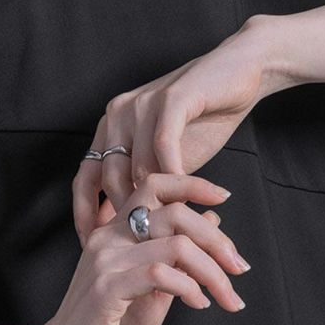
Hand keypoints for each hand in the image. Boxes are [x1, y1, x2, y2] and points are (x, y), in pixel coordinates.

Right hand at [32, 173, 250, 324]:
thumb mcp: (153, 290)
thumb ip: (177, 257)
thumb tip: (214, 220)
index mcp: (116, 232)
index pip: (154, 185)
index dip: (193, 184)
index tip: (224, 196)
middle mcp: (108, 238)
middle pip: (176, 213)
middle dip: (218, 242)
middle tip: (239, 269)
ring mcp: (105, 261)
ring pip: (176, 244)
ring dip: (212, 272)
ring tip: (225, 298)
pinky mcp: (105, 288)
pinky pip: (159, 273)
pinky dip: (189, 287)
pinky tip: (197, 304)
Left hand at [72, 21, 273, 243]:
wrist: (240, 73)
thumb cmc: (204, 118)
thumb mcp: (167, 158)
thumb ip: (146, 184)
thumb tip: (131, 230)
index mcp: (110, 128)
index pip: (85, 177)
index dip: (84, 215)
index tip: (93, 247)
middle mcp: (118, 115)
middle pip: (110, 179)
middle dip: (124, 218)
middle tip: (141, 251)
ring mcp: (142, 105)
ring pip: (138, 168)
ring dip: (157, 204)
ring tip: (172, 233)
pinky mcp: (171, 100)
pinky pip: (165, 148)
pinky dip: (175, 178)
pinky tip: (189, 201)